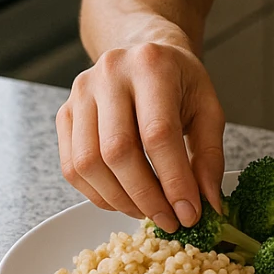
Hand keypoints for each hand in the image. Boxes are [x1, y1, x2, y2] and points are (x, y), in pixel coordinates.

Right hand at [56, 42, 225, 231]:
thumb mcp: (208, 108)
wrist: (145, 53)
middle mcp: (109, 74)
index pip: (157, 133)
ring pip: (88, 163)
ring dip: (119, 200)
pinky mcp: (64, 113)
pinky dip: (97, 194)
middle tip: (169, 221)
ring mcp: (80, 93)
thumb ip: (209, 155)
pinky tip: (123, 199)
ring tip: (147, 212)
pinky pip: (71, 166)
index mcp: (151, 66)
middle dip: (145, 197)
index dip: (174, 180)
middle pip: (117, 151)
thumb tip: (207, 205)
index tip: (189, 213)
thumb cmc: (179, 82)